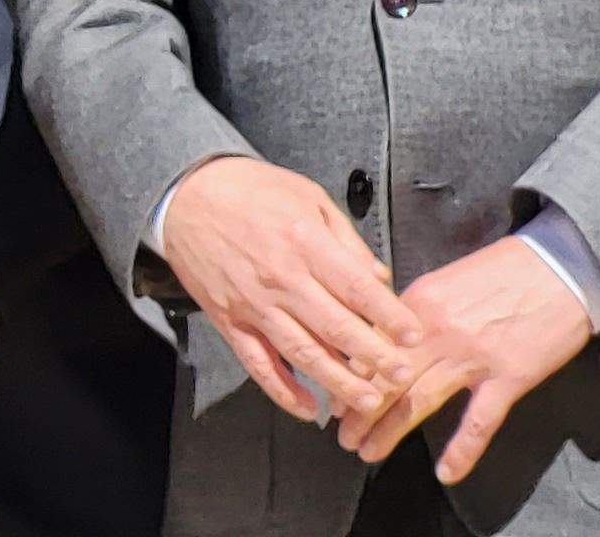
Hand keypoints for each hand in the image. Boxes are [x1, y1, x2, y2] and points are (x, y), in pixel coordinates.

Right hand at [159, 156, 420, 426]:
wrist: (185, 195)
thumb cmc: (251, 190)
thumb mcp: (308, 197)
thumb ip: (346, 240)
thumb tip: (379, 279)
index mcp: (305, 244)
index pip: (358, 289)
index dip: (390, 316)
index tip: (415, 336)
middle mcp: (281, 279)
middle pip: (337, 329)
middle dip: (375, 357)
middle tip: (402, 376)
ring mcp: (253, 305)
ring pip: (302, 353)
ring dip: (338, 383)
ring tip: (369, 401)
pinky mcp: (229, 321)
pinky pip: (257, 364)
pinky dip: (282, 391)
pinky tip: (308, 409)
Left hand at [339, 236, 590, 482]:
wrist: (561, 267)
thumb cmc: (503, 271)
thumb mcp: (444, 282)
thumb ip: (412, 313)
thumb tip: (382, 340)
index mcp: (416, 306)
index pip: (371, 348)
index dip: (349, 377)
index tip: (335, 400)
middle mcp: (437, 332)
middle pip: (387, 379)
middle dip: (359, 411)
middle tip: (342, 436)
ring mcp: (473, 357)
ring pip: (420, 401)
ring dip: (389, 430)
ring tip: (368, 452)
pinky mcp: (510, 376)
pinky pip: (480, 420)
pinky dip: (463, 450)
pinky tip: (447, 473)